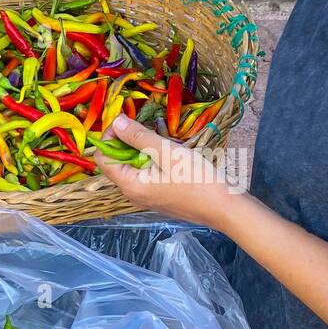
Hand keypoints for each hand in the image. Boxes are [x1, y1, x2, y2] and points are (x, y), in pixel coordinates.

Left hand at [92, 115, 250, 231]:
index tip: (126, 121)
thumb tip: (117, 122)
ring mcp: (146, 197)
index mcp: (129, 185)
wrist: (224, 207)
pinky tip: (170, 153)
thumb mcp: (167, 152)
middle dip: (127, 142)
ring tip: (162, 140)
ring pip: (133, 167)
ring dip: (142, 150)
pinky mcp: (158, 196)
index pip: (103, 158)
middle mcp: (132, 194)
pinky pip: (147, 174)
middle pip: (117, 162)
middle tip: (147, 127)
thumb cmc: (197, 179)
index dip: (109, 137)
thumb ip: (139, 137)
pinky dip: (152, 160)